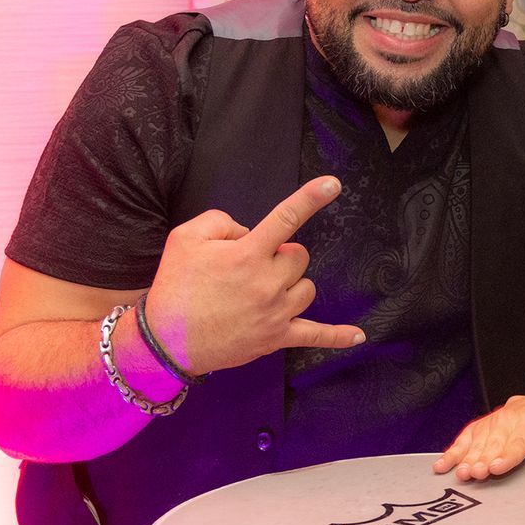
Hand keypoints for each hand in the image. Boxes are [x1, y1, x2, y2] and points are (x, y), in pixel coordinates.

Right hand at [143, 176, 365, 374]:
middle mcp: (268, 282)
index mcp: (248, 254)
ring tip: (262, 290)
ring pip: (307, 287)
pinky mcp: (277, 338)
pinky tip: (358, 336)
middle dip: (281, 255)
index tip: (333, 184)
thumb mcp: (185, 238)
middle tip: (252, 265)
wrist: (166, 340)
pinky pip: (315, 336)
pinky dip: (338, 337)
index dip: (311, 198)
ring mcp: (276, 312)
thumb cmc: (174, 287)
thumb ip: (220, 221)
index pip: (286, 218)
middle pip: (299, 257)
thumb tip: (249, 231)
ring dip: (291, 283)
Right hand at [432, 393, 524, 481]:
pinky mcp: (480, 431)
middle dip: (485, 459)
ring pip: (478, 442)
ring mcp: (492, 424)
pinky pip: (464, 440)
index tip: (499, 466)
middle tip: (477, 474)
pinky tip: (441, 467)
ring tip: (460, 474)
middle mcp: (508, 419)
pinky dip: (452, 452)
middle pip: (495, 442)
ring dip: (467, 458)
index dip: (509, 453)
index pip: (520, 438)